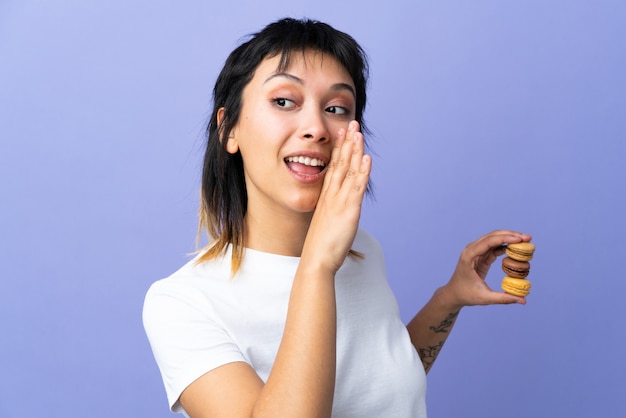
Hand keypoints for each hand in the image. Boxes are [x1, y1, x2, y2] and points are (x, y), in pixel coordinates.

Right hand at [301, 121, 370, 273]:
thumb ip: (331, 213)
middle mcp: (331, 195)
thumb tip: (335, 211)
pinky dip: (362, 171)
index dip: (338, 150)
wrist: (316, 260)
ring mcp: (339, 201)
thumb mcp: (324, 224)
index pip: (332, 168)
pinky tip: (366, 158)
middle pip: (340, 164)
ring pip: (348, 171)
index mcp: (325, 197)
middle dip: (346, 143)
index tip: (341, 135)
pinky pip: (356, 187)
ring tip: (359, 132)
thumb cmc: (320, 246)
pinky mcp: (348, 211)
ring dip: (354, 150)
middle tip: (351, 124)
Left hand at [440, 230, 532, 308]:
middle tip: (527, 237)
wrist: (454, 294)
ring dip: (509, 238)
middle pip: (492, 236)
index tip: (519, 239)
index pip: (487, 242)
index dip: (504, 238)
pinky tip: (518, 248)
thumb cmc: (466, 295)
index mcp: (468, 257)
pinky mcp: (481, 256)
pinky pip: (495, 247)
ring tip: (526, 241)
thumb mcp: (485, 298)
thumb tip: (523, 300)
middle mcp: (471, 250)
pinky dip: (506, 246)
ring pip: (494, 239)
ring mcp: (476, 251)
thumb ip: (504, 298)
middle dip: (510, 235)